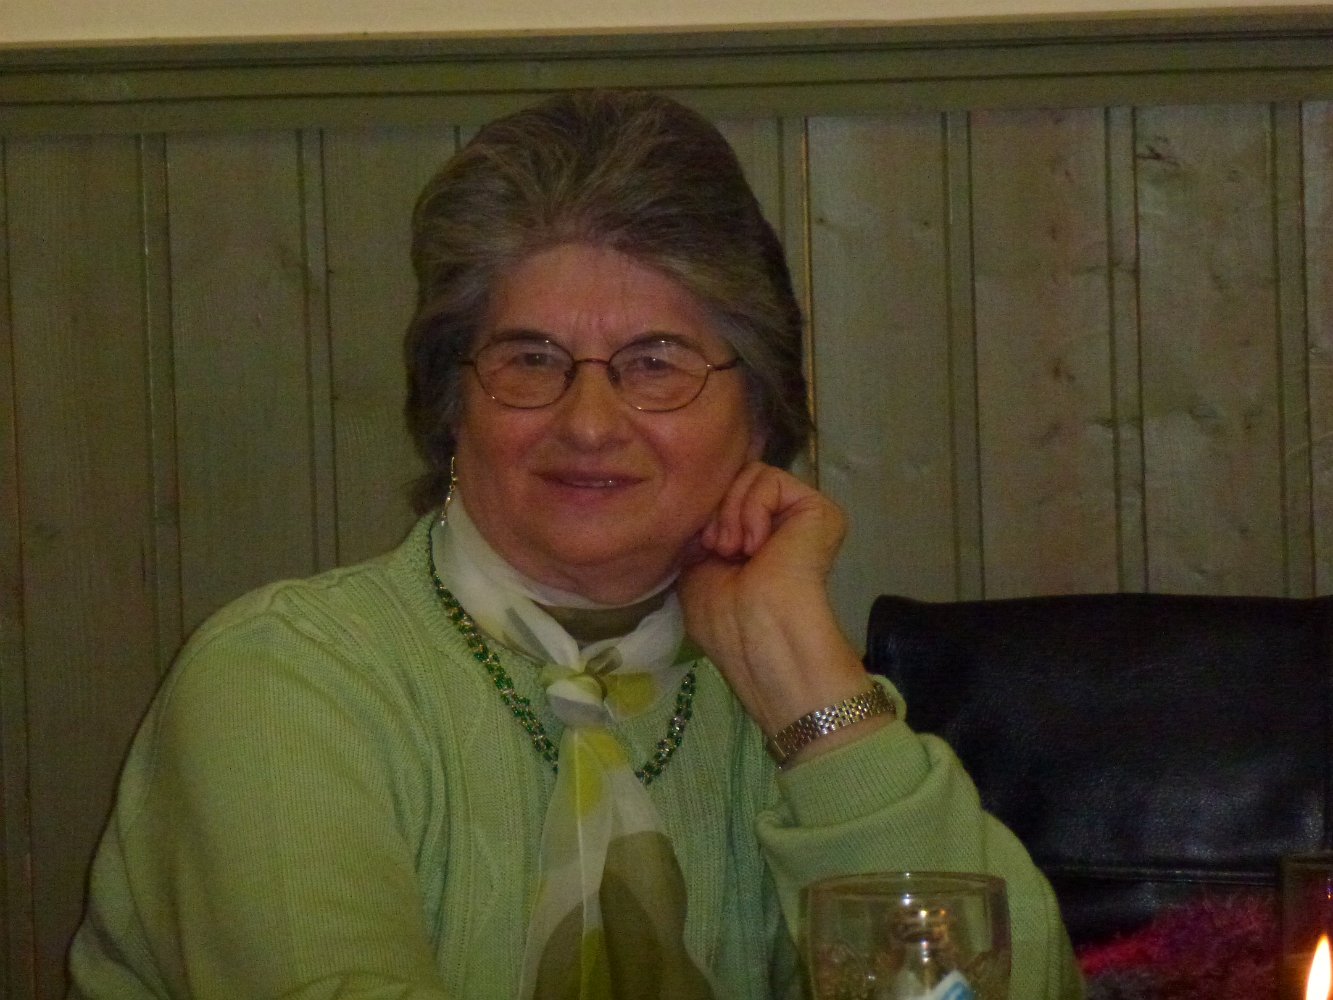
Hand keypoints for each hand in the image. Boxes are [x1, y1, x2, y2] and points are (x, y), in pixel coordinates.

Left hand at [678, 463, 886, 754]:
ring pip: (750, 474)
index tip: (698, 545)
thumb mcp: (695, 566)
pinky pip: (771, 478)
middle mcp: (777, 527)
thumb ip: (701, 530)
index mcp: (751, 544)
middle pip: (734, 479)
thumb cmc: (723, 615)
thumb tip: (699, 500)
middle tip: (718, 548)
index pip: (723, 497)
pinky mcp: (820, 509)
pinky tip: (756, 544)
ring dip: (730, 510)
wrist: (758, 630)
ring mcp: (799, 517)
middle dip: (714, 509)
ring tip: (734, 549)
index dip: (702, 509)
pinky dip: (751, 506)